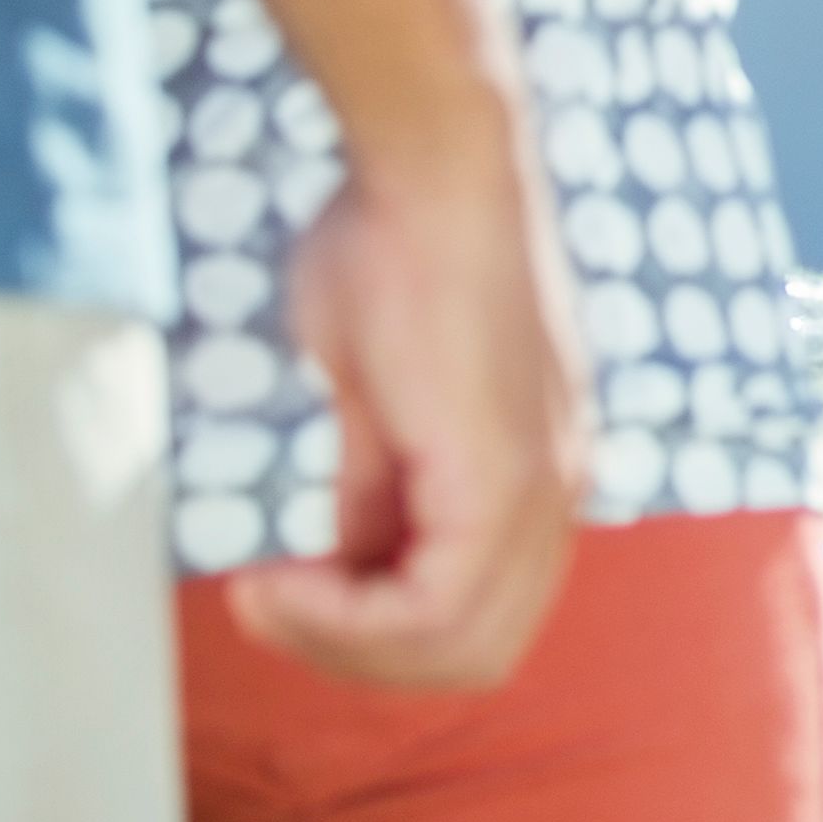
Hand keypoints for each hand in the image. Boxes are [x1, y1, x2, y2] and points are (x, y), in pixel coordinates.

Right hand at [228, 127, 589, 689]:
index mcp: (534, 474)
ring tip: (265, 596)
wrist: (431, 164)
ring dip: (343, 645)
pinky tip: (278, 581)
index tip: (281, 587)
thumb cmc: (391, 245)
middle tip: (269, 607)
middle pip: (475, 652)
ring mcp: (542, 486)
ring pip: (461, 648)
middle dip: (356, 656)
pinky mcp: (503, 474)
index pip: (476, 614)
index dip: (373, 631)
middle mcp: (557, 492)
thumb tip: (349, 553)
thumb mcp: (376, 392)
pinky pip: (436, 608)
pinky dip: (346, 620)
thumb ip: (378, 480)